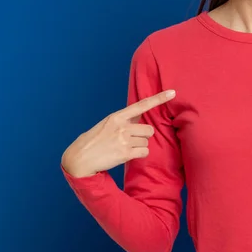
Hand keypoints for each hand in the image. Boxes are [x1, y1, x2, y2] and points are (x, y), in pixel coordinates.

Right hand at [61, 89, 175, 177]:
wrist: (79, 159)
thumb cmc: (93, 141)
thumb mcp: (107, 125)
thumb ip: (124, 120)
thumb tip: (140, 116)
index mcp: (117, 116)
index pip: (142, 105)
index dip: (159, 98)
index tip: (173, 92)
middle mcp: (122, 126)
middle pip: (149, 129)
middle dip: (144, 136)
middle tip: (130, 141)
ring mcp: (124, 140)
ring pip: (147, 141)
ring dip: (140, 146)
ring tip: (124, 148)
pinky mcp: (125, 153)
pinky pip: (144, 152)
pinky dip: (139, 155)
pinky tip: (127, 156)